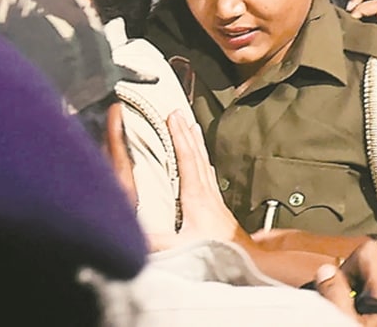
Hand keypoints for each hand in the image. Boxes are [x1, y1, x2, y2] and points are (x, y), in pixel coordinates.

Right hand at [148, 110, 247, 251]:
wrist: (243, 262)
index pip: (187, 158)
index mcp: (196, 196)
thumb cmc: (215, 253)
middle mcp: (207, 192)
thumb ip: (156, 241)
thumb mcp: (179, 248)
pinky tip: (204, 163)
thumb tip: (133, 233)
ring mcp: (215, 199)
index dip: (179, 136)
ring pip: (205, 162)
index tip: (173, 117)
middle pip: (197, 154)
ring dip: (197, 143)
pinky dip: (204, 162)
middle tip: (180, 114)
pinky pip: (209, 175)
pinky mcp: (219, 208)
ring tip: (193, 128)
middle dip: (187, 132)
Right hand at [314, 241, 376, 326]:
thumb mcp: (347, 325)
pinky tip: (376, 321)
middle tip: (348, 299)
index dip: (348, 264)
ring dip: (374, 288)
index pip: (369, 251)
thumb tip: (326, 272)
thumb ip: (334, 296)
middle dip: (361, 275)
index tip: (338, 287)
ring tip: (361, 312)